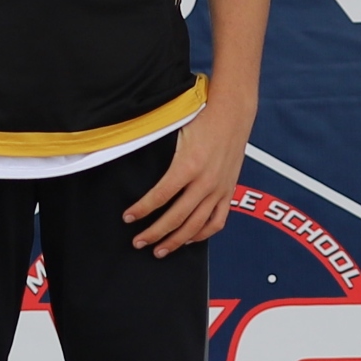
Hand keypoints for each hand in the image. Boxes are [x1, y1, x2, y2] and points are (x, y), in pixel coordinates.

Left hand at [124, 103, 251, 257]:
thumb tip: (127, 154)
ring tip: (159, 250)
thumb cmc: (202, 116)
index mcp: (188, 165)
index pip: (160, 196)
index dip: (142, 210)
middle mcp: (205, 181)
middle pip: (176, 217)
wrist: (233, 110)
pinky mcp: (229, 191)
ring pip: (196, 225)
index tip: (127, 218)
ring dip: (176, 241)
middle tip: (138, 242)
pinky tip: (188, 239)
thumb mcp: (174, 129)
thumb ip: (156, 149)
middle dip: (154, 233)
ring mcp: (220, 189)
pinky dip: (202, 234)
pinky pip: (217, 220)